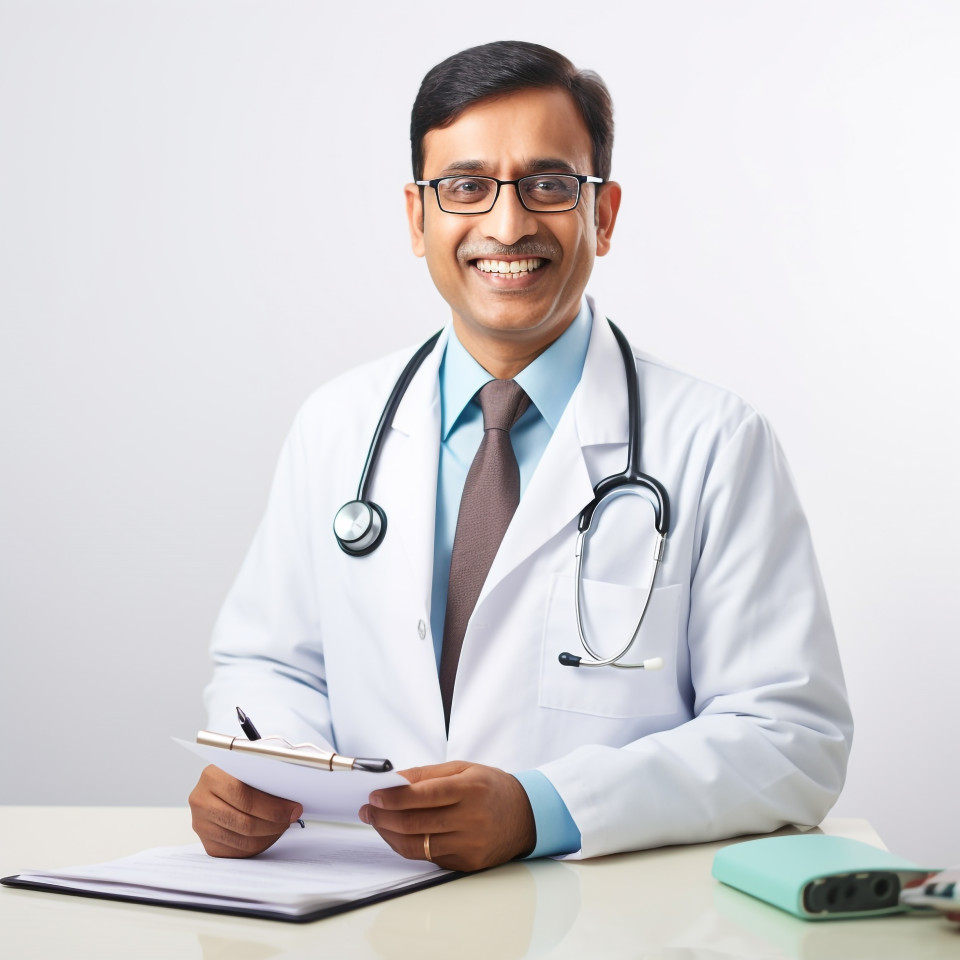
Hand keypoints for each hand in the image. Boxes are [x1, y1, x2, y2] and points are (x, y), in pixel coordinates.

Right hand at [188, 764, 303, 857]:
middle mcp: (201, 801)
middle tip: (292, 818)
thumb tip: (293, 790)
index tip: (294, 808)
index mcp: (211, 776)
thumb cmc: (240, 772)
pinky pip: (237, 852)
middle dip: (274, 823)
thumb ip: (266, 773)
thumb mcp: (250, 763)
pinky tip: (268, 834)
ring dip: (268, 836)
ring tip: (282, 825)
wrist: (219, 782)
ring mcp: (201, 824)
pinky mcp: (207, 842)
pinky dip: (258, 846)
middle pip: (244, 823)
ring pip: (242, 841)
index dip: (272, 806)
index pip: (244, 796)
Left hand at [357, 761, 535, 871]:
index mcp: (470, 789)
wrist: (527, 816)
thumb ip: (428, 774)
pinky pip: (428, 857)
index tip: (374, 795)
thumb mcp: (464, 769)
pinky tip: (397, 834)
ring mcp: (469, 845)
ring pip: (416, 845)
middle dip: (384, 816)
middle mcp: (471, 819)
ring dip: (390, 834)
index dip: (394, 797)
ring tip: (377, 822)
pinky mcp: (467, 864)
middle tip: (368, 810)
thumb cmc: (493, 788)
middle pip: (415, 823)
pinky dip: (407, 846)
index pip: (423, 796)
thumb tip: (394, 780)